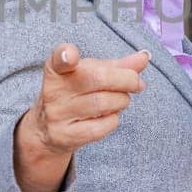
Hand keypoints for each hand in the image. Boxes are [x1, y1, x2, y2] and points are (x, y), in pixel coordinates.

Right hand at [12, 44, 149, 191]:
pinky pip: (102, 125)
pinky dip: (114, 119)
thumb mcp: (90, 74)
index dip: (65, 55)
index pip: (59, 59)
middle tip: (137, 82)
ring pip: (104, 103)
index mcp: (57, 69)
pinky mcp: (66, 135)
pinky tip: (109, 116)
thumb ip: (117, 65)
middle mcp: (53, 91)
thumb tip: (145, 57)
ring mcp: (58, 115)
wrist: (46, 130)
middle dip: (126, 79)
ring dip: (122, 100)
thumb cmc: (75, 94)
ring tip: (121, 99)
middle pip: (98, 79)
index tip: (71, 55)